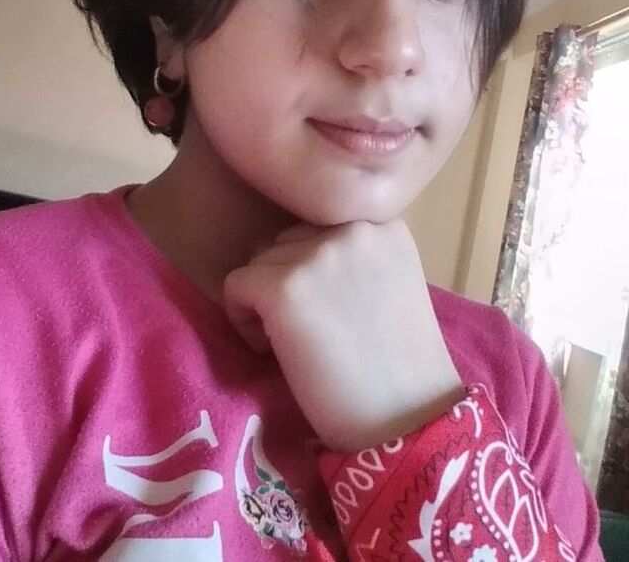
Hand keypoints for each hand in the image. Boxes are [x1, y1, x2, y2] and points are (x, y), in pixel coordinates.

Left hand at [223, 219, 462, 451]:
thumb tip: (292, 251)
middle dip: (289, 281)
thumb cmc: (402, 362)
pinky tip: (274, 350)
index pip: (318, 228)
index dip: (313, 270)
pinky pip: (236, 286)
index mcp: (383, 222)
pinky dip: (243, 320)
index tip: (328, 310)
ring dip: (267, 301)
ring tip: (299, 342)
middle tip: (313, 329)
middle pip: (287, 242)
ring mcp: (318, 255)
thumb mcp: (391, 280)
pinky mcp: (284, 288)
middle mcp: (352, 228)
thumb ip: (353, 255)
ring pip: (260, 263)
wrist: (406, 419)